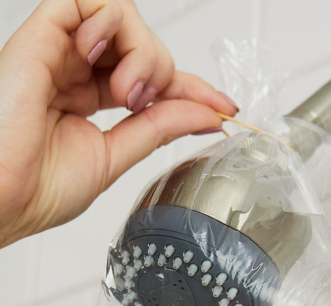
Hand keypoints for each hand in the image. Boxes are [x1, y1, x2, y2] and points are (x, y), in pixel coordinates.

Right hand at [0, 0, 236, 247]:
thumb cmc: (32, 189)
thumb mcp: (116, 156)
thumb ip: (160, 127)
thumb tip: (206, 113)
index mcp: (86, 98)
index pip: (151, 75)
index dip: (192, 86)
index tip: (223, 106)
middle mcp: (72, 70)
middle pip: (143, 43)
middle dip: (164, 71)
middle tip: (145, 105)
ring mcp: (57, 51)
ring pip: (121, 16)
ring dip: (143, 51)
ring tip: (126, 92)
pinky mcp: (40, 35)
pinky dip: (112, 22)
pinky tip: (104, 62)